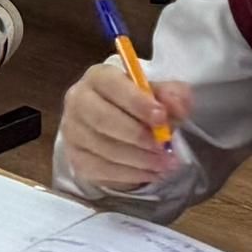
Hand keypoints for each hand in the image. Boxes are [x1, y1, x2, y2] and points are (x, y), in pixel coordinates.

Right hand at [56, 56, 190, 194]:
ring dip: (139, 159)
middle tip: (163, 146)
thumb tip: (177, 107)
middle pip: (103, 119)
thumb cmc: (134, 104)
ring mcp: (74, 131)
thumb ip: (170, 95)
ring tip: (165, 163)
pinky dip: (131, 174)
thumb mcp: (155, 93)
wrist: (113, 126)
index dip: (136, 102)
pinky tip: (151, 173)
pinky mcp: (76, 158)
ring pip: (105, 148)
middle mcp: (78, 100)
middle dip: (137, 135)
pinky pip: (103, 170)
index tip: (161, 117)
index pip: (112, 85)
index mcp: (98, 77)